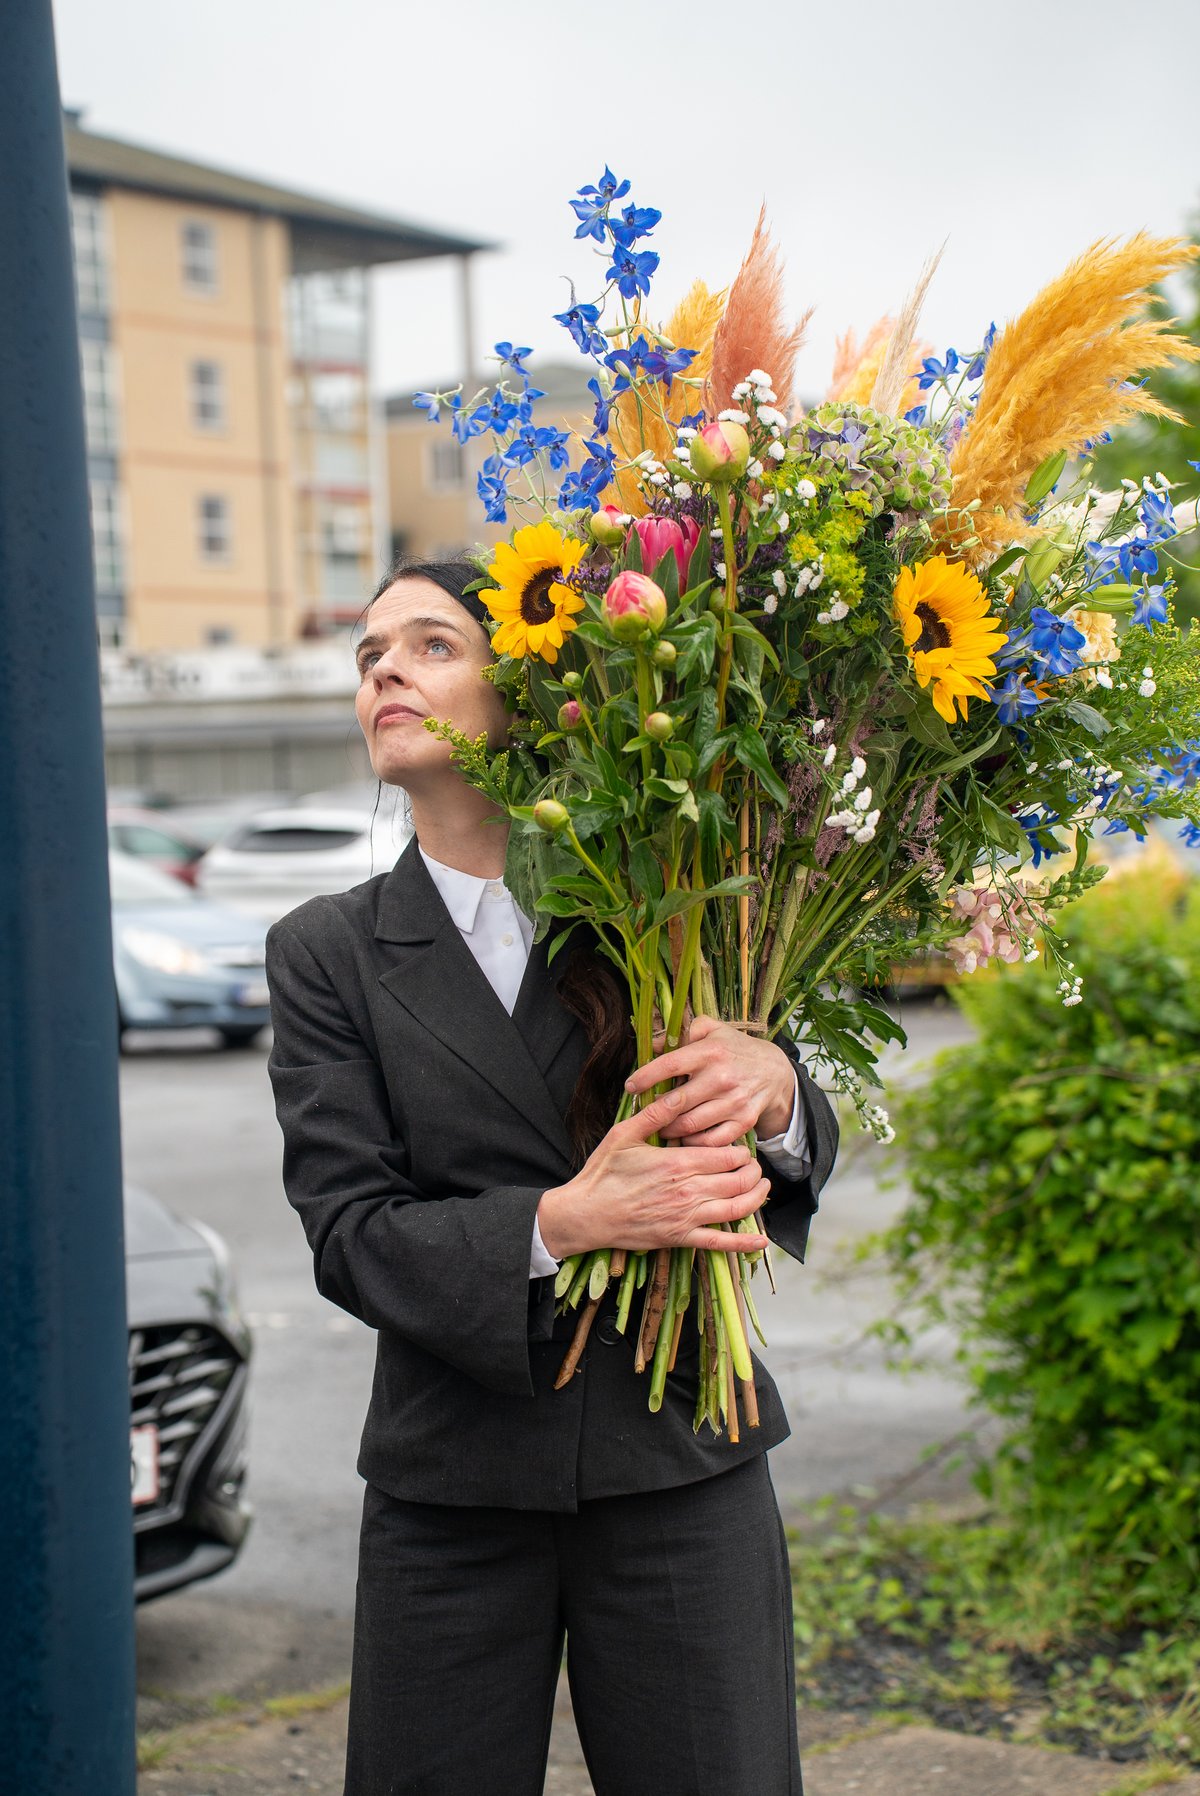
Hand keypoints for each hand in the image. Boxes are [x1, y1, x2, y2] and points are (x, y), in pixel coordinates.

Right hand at [536, 1084, 769, 1260]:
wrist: (585, 1214)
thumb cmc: (603, 1172)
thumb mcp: (624, 1134)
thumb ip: (655, 1114)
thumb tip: (678, 1092)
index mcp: (678, 1163)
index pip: (728, 1156)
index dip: (742, 1151)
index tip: (741, 1147)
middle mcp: (688, 1191)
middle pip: (738, 1181)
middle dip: (753, 1172)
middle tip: (754, 1165)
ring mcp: (686, 1218)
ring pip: (737, 1209)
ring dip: (756, 1198)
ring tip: (762, 1187)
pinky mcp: (680, 1238)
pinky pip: (719, 1244)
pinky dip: (743, 1244)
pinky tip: (760, 1242)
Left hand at [624, 1015, 796, 1146]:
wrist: (774, 1071)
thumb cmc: (735, 1049)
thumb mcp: (712, 1030)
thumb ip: (681, 1033)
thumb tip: (651, 1043)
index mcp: (710, 1051)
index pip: (669, 1065)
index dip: (645, 1077)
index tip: (631, 1086)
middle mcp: (721, 1077)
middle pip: (677, 1102)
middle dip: (655, 1111)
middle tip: (645, 1114)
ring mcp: (734, 1101)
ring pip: (691, 1125)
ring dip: (670, 1130)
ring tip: (660, 1128)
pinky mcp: (744, 1121)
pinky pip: (713, 1140)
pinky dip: (695, 1143)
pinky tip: (685, 1139)